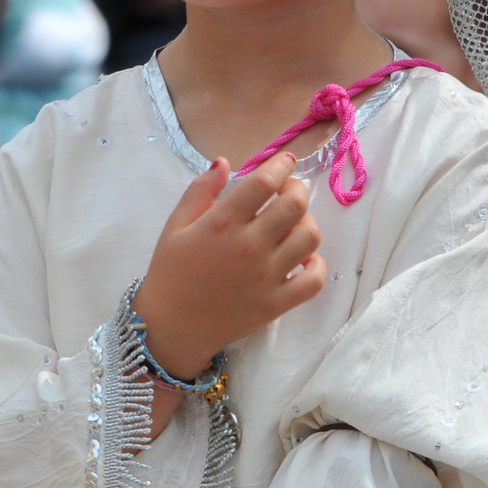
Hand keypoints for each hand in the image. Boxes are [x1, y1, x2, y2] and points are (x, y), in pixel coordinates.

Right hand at [134, 153, 326, 375]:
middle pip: (295, 204)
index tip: (284, 161)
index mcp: (222, 223)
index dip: (280, 164)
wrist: (172, 326)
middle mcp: (249, 246)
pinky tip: (304, 258)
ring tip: (294, 222)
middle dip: (297, 188)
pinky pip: (313, 280)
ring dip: (307, 222)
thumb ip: (200, 190)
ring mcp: (266, 276)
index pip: (264, 182)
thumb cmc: (171, 272)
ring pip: (310, 237)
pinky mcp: (276, 303)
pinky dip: (316, 265)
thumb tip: (224, 162)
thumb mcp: (175, 225)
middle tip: (289, 189)